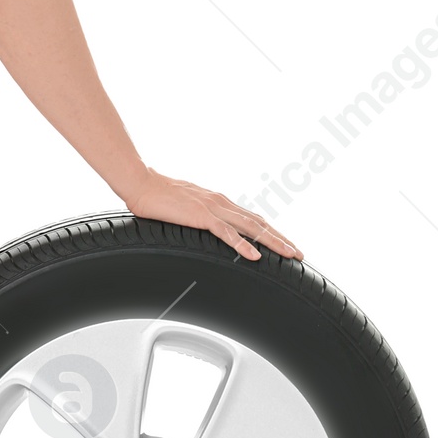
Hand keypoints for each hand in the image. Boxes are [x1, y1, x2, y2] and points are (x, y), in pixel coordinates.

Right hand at [118, 167, 301, 260]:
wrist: (139, 182)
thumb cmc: (156, 194)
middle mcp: (221, 202)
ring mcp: (212, 208)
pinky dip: (243, 245)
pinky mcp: (200, 216)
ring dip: (272, 242)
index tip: (285, 243)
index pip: (251, 218)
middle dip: (281, 239)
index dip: (270, 231)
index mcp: (218, 201)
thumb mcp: (183, 206)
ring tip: (289, 254)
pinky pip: (226, 233)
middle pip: (258, 223)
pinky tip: (255, 256)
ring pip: (250, 227)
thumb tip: (202, 224)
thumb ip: (197, 214)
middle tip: (298, 253)